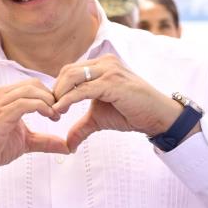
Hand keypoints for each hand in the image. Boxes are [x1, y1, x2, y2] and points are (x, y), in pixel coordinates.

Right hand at [0, 79, 68, 206]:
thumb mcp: (24, 142)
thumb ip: (44, 141)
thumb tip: (66, 147)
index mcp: (1, 97)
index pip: (31, 85)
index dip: (48, 95)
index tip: (58, 111)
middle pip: (33, 84)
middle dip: (51, 96)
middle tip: (60, 112)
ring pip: (30, 90)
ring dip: (48, 101)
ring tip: (55, 115)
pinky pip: (25, 103)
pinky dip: (42, 107)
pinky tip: (49, 116)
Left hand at [51, 54, 188, 151]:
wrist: (157, 116)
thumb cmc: (130, 113)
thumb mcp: (98, 118)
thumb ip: (81, 127)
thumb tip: (68, 145)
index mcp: (101, 65)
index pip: (69, 71)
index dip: (57, 88)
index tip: (51, 106)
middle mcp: (105, 62)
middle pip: (66, 71)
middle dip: (55, 91)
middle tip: (50, 109)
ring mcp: (109, 70)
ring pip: (71, 77)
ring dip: (59, 95)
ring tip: (56, 111)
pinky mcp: (112, 82)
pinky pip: (82, 90)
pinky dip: (67, 100)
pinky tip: (60, 111)